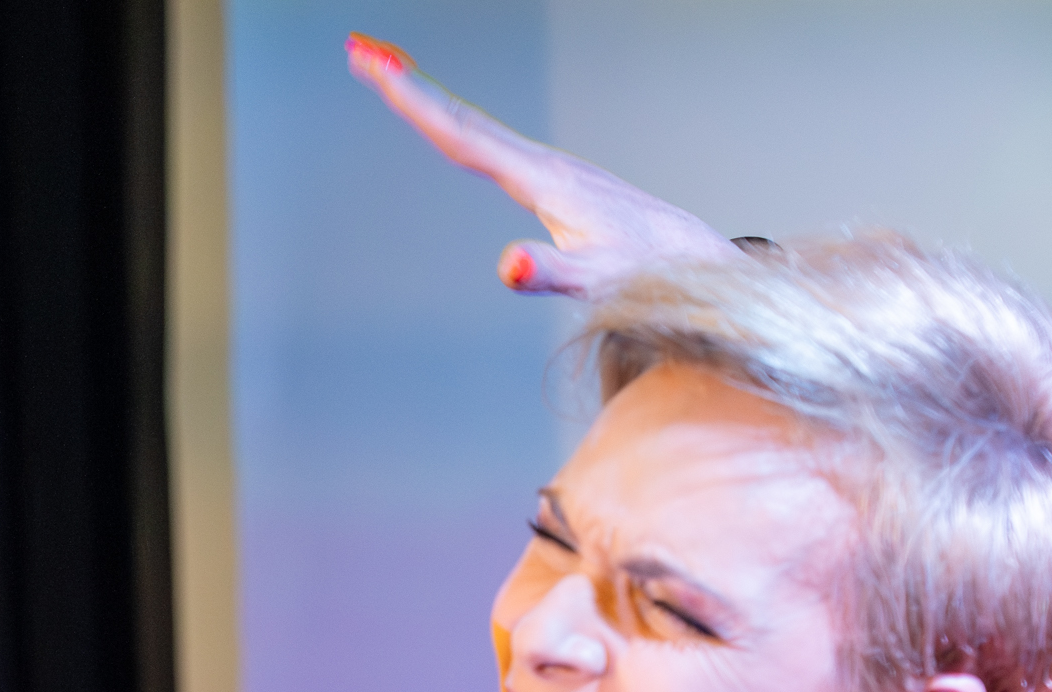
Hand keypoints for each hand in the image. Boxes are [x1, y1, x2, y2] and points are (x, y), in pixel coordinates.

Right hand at [345, 32, 734, 298]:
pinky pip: (491, 144)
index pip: (463, 134)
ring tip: (388, 74)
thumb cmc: (646, 274)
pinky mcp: (553, 180)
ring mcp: (547, 168)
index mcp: (541, 178)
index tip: (376, 66)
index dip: (415, 101)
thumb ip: (550, 273)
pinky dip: (457, 126)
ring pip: (475, 126)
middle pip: (461, 118)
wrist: (690, 258)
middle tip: (360, 50)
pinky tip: (449, 129)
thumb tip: (507, 268)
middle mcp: (541, 163)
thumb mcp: (594, 281)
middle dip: (408, 85)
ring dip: (429, 100)